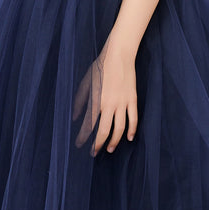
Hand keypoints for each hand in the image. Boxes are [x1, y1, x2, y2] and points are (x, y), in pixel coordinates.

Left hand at [72, 39, 137, 154]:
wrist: (119, 56)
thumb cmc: (100, 68)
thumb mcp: (85, 83)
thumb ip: (80, 102)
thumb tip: (74, 118)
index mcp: (96, 101)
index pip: (88, 125)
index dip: (83, 137)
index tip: (79, 145)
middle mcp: (109, 105)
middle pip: (104, 131)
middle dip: (98, 144)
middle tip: (94, 153)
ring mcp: (122, 103)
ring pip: (120, 128)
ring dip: (115, 141)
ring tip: (110, 148)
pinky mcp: (132, 100)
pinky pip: (133, 119)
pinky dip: (132, 130)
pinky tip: (128, 138)